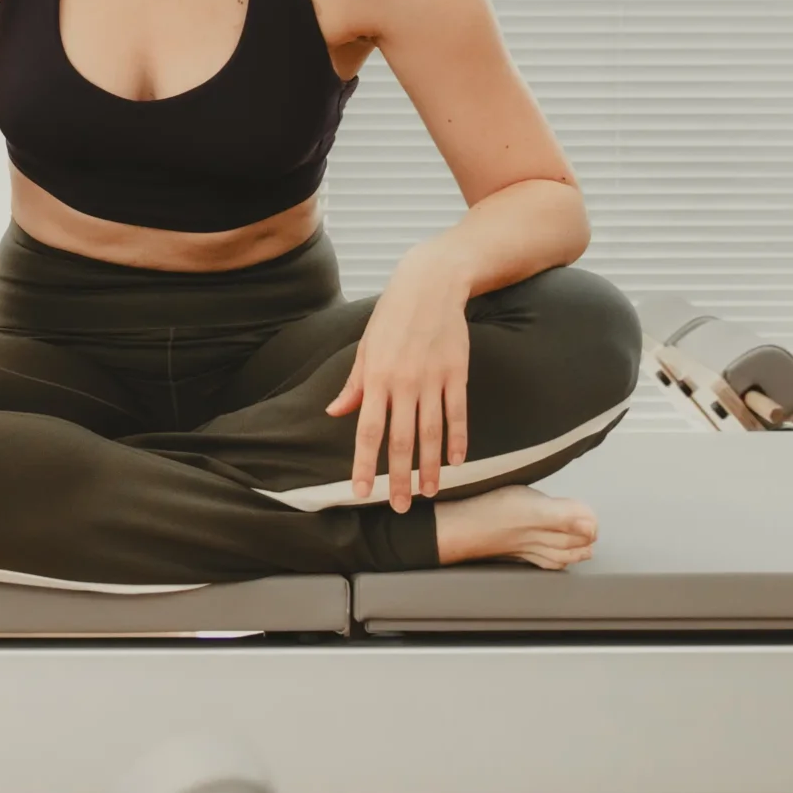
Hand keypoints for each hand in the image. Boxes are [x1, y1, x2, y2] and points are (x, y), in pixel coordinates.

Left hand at [324, 254, 471, 510]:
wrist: (430, 286)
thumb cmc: (392, 317)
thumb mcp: (365, 347)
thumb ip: (354, 385)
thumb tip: (334, 412)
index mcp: (376, 378)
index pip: (367, 431)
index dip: (363, 465)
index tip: (360, 492)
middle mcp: (404, 384)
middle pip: (401, 440)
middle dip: (400, 478)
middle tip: (401, 507)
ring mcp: (433, 380)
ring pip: (432, 433)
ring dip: (431, 467)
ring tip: (429, 493)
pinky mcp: (458, 375)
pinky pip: (458, 415)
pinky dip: (458, 440)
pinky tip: (455, 462)